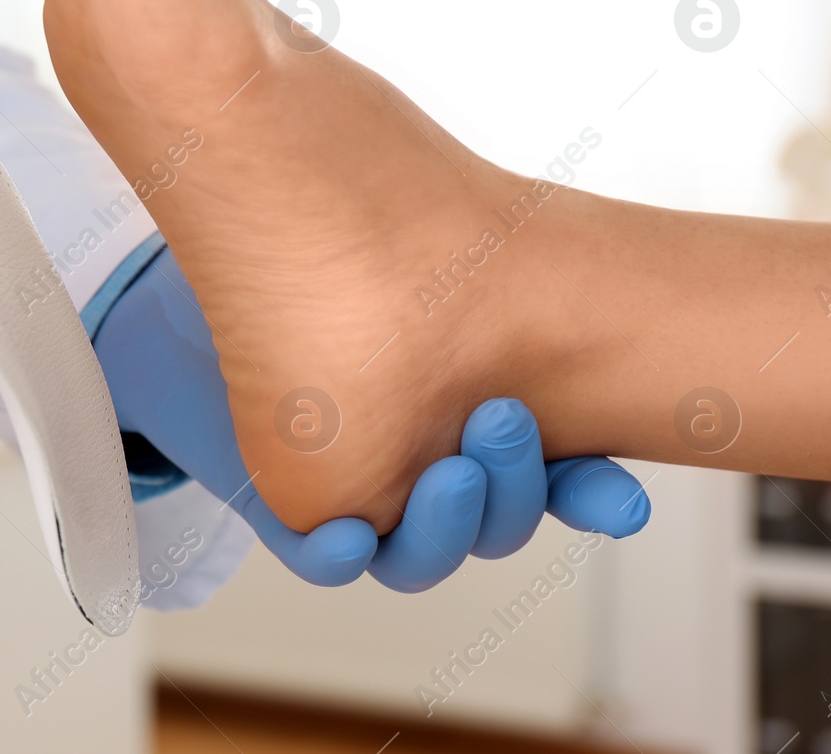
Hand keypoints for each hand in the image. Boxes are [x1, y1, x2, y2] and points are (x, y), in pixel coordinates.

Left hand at [96, 248, 649, 590]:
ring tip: (445, 470)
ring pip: (419, 557)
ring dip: (444, 526)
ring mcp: (358, 494)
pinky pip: (320, 557)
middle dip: (515, 488)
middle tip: (501, 416)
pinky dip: (338, 551)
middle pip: (498, 525)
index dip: (593, 496)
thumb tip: (587, 274)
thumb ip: (492, 298)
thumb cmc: (320, 279)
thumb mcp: (426, 280)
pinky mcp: (285, 508)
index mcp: (473, 423)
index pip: (558, 477)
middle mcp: (424, 469)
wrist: (207, 289)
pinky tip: (348, 533)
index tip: (623, 502)